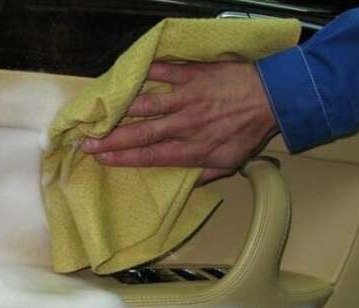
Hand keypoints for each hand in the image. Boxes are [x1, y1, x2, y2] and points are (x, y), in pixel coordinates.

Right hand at [81, 61, 278, 183]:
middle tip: (86, 141)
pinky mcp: (192, 75)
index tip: (101, 160)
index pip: (150, 156)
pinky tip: (128, 75)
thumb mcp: (229, 163)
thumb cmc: (249, 132)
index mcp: (191, 148)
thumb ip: (203, 175)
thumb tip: (183, 186)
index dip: (123, 159)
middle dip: (111, 139)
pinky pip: (164, 71)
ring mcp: (186, 98)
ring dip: (120, 110)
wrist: (273, 97)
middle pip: (141, 134)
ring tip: (98, 113)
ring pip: (147, 104)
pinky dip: (145, 72)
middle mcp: (184, 124)